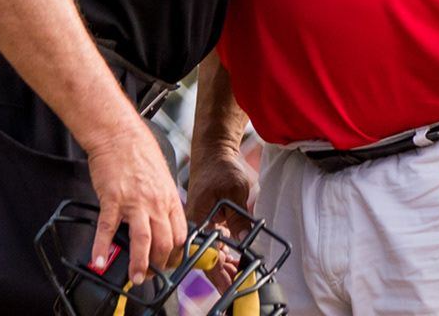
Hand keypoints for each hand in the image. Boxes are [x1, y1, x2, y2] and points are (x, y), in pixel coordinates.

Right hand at [85, 119, 184, 286]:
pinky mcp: (112, 198)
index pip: (181, 233)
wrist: (119, 133)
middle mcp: (155, 202)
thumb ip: (163, 200)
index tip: (170, 263)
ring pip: (143, 240)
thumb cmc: (139, 151)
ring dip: (140, 264)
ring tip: (136, 277)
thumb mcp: (162, 177)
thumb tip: (164, 220)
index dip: (177, 253)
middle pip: (165, 241)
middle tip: (153, 275)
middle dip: (161, 264)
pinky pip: (108, 228)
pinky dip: (103, 247)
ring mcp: (134, 201)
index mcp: (169, 197)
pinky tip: (99, 260)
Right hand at [184, 141, 256, 286]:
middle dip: (225, 274)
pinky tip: (237, 263)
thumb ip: (239, 219)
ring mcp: (201, 226)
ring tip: (242, 276)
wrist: (214, 154)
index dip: (220, 273)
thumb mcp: (234, 192)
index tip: (233, 285)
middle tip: (242, 285)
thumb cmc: (220, 169)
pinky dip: (226, 254)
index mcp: (196, 221)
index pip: (206, 255)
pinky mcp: (208, 224)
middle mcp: (195, 228)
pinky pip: (215, 245)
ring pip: (212, 254)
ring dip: (226, 265)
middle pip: (208, 259)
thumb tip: (244, 243)